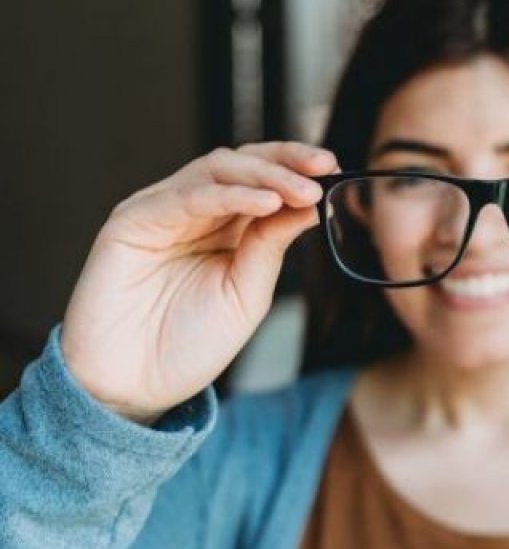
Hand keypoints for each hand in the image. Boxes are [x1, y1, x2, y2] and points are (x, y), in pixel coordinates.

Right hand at [60, 142, 337, 423]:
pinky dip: (229, 195)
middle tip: (324, 169)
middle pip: (242, 164)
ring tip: (302, 190)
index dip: (296, 167)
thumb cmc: (189, 345)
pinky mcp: (133, 220)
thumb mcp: (247, 294)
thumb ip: (271, 246)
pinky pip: (186, 196)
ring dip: (264, 176)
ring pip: (217, 170)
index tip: (334, 167)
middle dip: (287, 162)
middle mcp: (193, 211)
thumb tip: (310, 204)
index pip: (263, 180)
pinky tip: (265, 203)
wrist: (134, 386)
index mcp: (225, 227)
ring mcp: (162, 211)